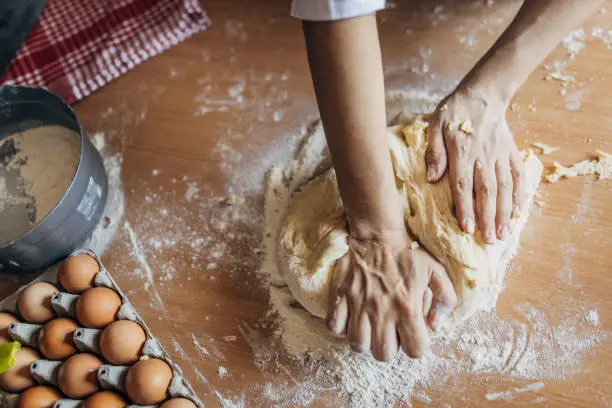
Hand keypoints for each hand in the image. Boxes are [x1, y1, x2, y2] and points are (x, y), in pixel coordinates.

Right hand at [326, 230, 456, 361]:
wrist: (377, 234)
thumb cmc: (408, 254)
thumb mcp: (436, 272)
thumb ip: (445, 300)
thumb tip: (436, 326)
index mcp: (408, 307)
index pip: (415, 350)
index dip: (416, 346)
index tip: (413, 335)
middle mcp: (382, 310)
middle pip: (383, 354)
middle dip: (389, 348)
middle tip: (389, 333)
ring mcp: (358, 304)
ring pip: (358, 345)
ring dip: (365, 342)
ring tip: (370, 330)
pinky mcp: (340, 296)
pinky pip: (334, 327)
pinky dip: (342, 329)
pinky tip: (352, 320)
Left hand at [425, 87, 526, 242]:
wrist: (484, 93)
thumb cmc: (454, 111)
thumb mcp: (435, 125)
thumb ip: (434, 151)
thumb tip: (431, 178)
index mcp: (462, 152)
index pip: (463, 185)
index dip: (465, 208)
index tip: (467, 228)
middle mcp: (483, 156)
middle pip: (487, 192)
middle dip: (487, 218)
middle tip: (488, 240)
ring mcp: (500, 155)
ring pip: (504, 187)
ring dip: (503, 212)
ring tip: (502, 233)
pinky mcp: (511, 152)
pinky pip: (517, 176)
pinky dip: (519, 196)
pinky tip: (517, 213)